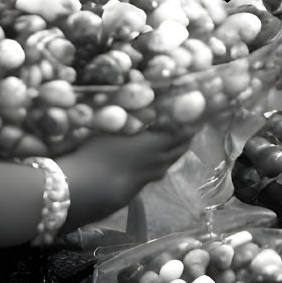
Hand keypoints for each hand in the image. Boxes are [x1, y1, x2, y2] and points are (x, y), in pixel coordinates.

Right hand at [56, 127, 193, 227]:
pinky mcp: (137, 189)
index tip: (196, 116)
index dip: (190, 124)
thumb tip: (142, 92)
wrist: (85, 189)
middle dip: (186, 138)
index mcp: (154, 144)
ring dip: (174, 153)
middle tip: (190, 127)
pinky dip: (160, 164)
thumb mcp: (114, 128)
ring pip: (168, 164)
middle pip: (178, 149)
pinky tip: (154, 162)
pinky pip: (156, 174)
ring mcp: (148, 177)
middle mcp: (156, 161)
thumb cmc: (96, 153)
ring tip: (175, 143)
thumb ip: (133, 115)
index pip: (180, 133)